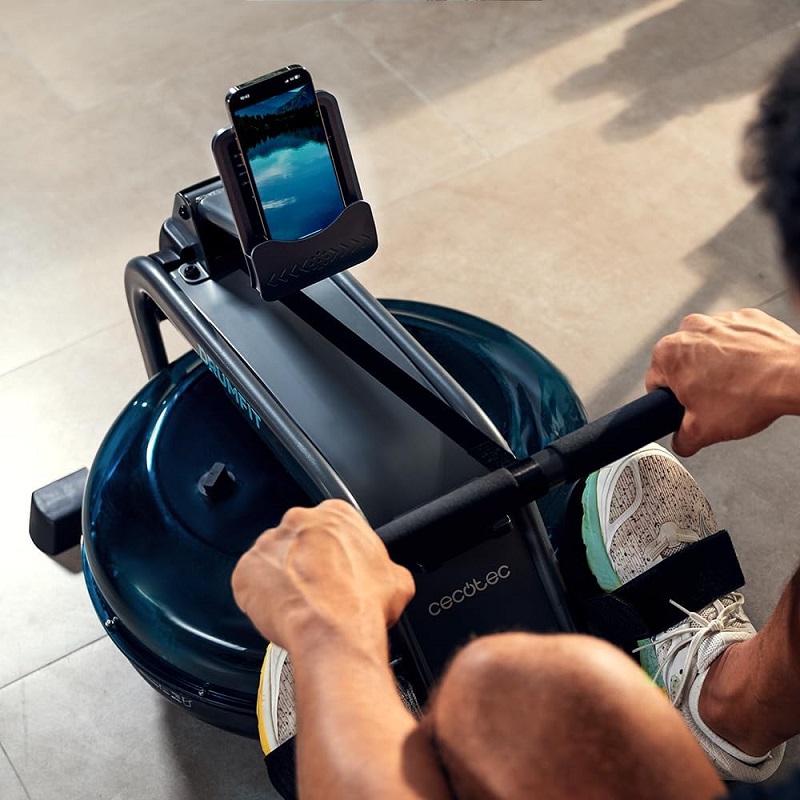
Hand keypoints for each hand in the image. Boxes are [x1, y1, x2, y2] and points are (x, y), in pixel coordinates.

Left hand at [231, 499, 414, 655]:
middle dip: (306, 562)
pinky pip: (249, 583)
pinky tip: (280, 613)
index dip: (334, 551)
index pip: (332, 525)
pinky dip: (259, 598)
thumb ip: (385, 566)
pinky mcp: (246, 570)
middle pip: (299, 539)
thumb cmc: (362, 606)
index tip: (335, 568)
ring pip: (273, 560)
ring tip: (299, 606)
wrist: (333, 635)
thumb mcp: (396, 579)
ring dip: (282, 578)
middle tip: (317, 589)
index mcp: (337, 514)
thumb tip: (387, 577)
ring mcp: (269, 544)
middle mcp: (300, 521)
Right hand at [646, 308, 799, 455]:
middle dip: (694, 382)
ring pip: (708, 350)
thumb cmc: (750, 394)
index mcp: (668, 353)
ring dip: (716, 367)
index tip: (686, 407)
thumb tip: (681, 440)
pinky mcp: (745, 319)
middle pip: (682, 364)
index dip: (670, 402)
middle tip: (714, 402)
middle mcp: (689, 330)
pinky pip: (735, 340)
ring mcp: (719, 321)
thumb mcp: (702, 432)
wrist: (794, 377)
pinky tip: (751, 372)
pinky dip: (740, 354)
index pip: (655, 383)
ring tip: (736, 388)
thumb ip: (680, 440)